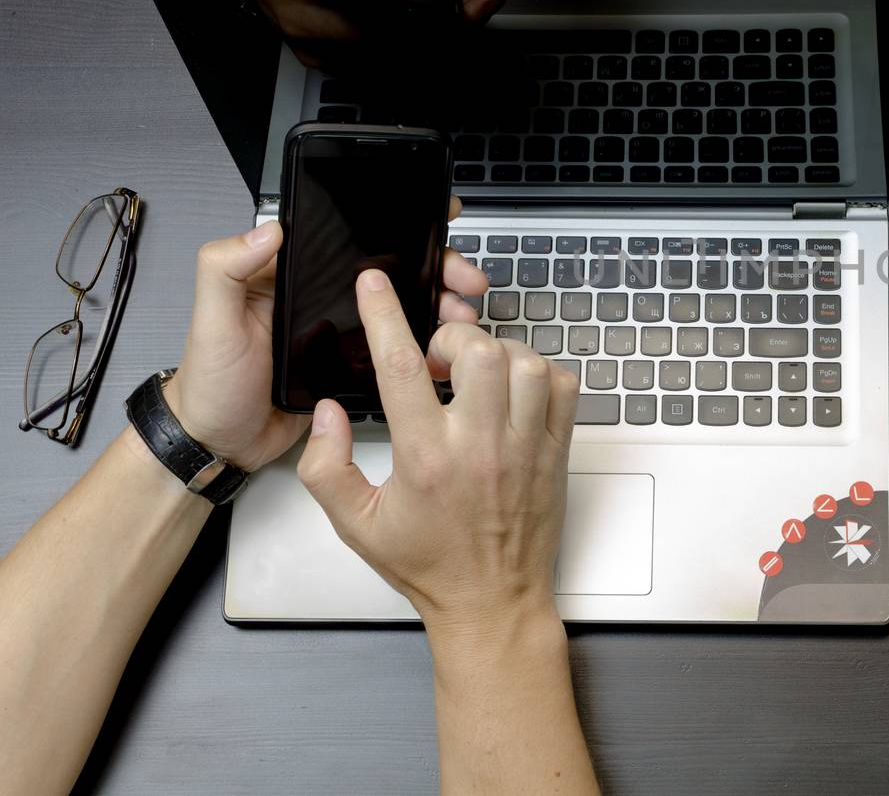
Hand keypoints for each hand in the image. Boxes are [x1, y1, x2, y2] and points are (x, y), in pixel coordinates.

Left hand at [163, 198, 488, 471]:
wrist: (220, 444)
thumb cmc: (210, 385)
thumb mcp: (212, 323)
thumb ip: (225, 270)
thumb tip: (267, 229)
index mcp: (289, 276)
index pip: (349, 239)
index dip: (397, 229)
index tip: (436, 223)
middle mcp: (319, 297)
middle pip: (389, 271)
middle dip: (435, 269)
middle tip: (464, 279)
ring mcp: (340, 330)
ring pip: (401, 307)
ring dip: (437, 305)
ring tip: (461, 316)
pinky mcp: (352, 364)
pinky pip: (395, 347)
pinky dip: (424, 345)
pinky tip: (444, 349)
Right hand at [296, 270, 578, 633]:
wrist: (492, 602)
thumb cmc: (428, 565)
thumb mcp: (355, 524)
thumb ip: (325, 466)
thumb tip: (328, 412)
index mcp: (426, 458)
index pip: (401, 367)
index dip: (384, 317)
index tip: (375, 285)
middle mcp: (481, 445)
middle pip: (477, 351)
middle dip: (451, 339)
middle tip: (436, 362)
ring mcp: (526, 446)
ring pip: (526, 361)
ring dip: (497, 354)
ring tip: (475, 375)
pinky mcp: (558, 451)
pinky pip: (563, 387)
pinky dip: (541, 375)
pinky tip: (515, 392)